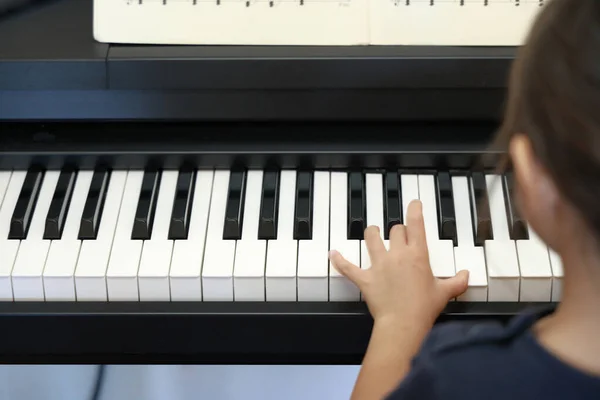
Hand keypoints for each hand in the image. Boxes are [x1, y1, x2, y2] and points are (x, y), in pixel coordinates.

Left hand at [329, 199, 468, 327]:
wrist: (403, 324)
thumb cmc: (424, 308)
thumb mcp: (445, 293)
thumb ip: (457, 282)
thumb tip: (466, 276)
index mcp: (417, 255)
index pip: (416, 225)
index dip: (414, 211)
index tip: (413, 203)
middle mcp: (397, 255)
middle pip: (395, 231)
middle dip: (397, 230)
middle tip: (400, 233)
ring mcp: (379, 266)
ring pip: (372, 239)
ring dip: (372, 233)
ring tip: (373, 231)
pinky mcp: (365, 279)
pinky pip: (348, 267)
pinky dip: (339, 261)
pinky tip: (333, 254)